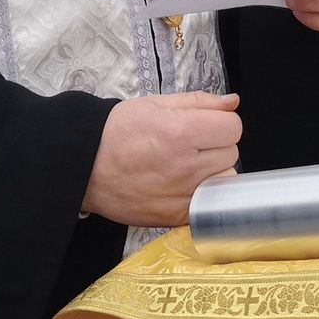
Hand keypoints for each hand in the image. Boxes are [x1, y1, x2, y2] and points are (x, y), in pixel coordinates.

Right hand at [82, 92, 242, 226]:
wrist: (85, 166)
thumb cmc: (116, 132)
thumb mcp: (155, 104)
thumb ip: (199, 102)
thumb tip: (232, 103)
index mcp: (182, 132)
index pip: (234, 127)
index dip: (219, 123)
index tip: (204, 126)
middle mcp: (187, 165)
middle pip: (231, 153)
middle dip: (215, 145)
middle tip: (189, 144)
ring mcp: (183, 194)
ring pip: (225, 179)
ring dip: (213, 171)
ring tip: (186, 165)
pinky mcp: (177, 216)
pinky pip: (209, 203)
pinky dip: (201, 193)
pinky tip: (181, 184)